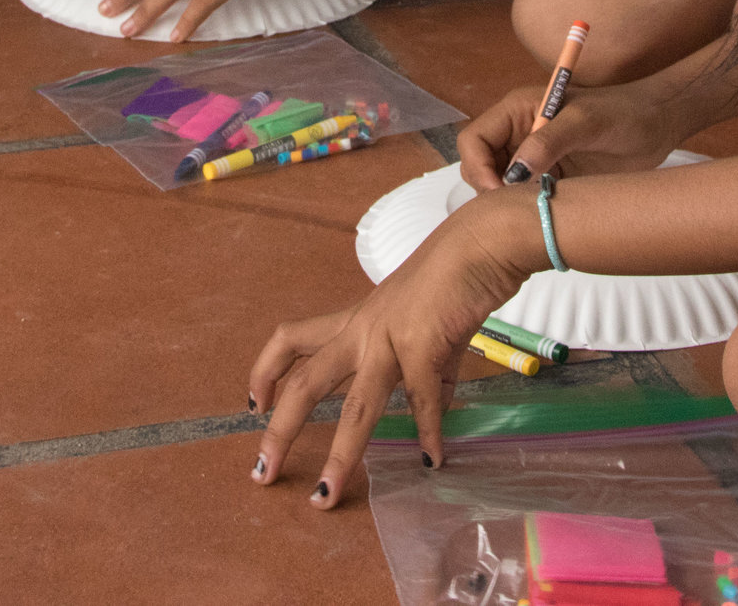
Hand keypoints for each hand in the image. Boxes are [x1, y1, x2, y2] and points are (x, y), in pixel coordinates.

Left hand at [249, 189, 536, 508]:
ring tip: (326, 496)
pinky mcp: (424, 344)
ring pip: (355, 405)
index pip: (291, 339)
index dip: (265, 372)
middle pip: (306, 381)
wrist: (484, 241)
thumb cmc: (455, 277)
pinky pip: (422, 401)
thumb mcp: (427, 325)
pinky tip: (435, 459)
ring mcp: (390, 337)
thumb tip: (434, 414)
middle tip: (262, 472)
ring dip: (340, 455)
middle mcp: (362, 329)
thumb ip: (427, 371)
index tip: (254, 405)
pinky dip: (429, 434)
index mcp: (356, 320)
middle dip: (279, 429)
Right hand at [455, 80, 680, 192]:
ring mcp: (533, 158)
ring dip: (506, 202)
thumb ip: (549, 141)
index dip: (478, 168)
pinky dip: (525, 209)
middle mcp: (518, 133)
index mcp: (517, 110)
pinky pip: (522, 197)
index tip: (500, 191)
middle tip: (516, 209)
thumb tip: (514, 172)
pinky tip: (545, 215)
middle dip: (488, 189)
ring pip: (498, 186)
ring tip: (533, 211)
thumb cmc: (624, 113)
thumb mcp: (587, 122)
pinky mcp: (548, 178)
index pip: (474, 140)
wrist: (659, 125)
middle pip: (479, 167)